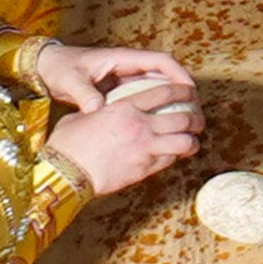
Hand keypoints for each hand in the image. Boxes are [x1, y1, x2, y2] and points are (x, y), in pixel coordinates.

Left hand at [36, 42, 197, 113]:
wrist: (46, 67)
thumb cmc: (59, 68)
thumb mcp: (70, 81)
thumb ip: (84, 94)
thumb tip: (97, 109)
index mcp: (122, 58)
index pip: (160, 61)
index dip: (179, 74)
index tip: (191, 91)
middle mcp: (128, 66)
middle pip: (166, 74)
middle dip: (183, 91)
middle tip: (194, 112)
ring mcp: (125, 77)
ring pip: (157, 87)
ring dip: (172, 101)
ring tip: (184, 121)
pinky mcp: (120, 89)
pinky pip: (145, 97)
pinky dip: (156, 108)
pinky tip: (160, 126)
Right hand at [44, 76, 201, 196]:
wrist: (64, 172)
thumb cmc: (67, 144)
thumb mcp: (82, 117)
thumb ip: (98, 111)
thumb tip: (98, 110)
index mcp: (125, 107)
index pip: (164, 93)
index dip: (183, 91)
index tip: (190, 93)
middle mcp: (140, 125)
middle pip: (182, 117)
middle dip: (196, 118)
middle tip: (198, 120)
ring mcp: (144, 147)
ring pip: (183, 142)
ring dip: (192, 141)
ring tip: (193, 141)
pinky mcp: (143, 169)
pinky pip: (170, 160)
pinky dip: (176, 157)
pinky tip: (175, 156)